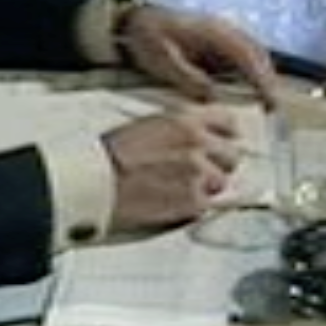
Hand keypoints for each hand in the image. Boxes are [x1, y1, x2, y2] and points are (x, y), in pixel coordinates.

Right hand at [103, 106, 242, 231]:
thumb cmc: (110, 156)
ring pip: (222, 182)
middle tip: (196, 173)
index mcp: (185, 119)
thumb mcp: (149, 125)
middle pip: (232, 155)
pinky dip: (193, 207)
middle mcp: (197, 142)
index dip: (225, 135)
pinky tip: (170, 202)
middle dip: (217, 165)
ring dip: (206, 188)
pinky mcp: (193, 200)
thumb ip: (181, 129)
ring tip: (177, 189)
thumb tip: (202, 137)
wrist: (94, 183)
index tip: (222, 143)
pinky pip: (206, 205)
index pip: (229, 121)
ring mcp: (198, 171)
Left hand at [119, 5, 278, 107]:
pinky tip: (246, 89)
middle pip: (257, 54)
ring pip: (252, 54)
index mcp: (213, 32)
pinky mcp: (216, 41)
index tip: (269, 99)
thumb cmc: (147, 37)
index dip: (261, 79)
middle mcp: (223, 30)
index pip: (246, 56)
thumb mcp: (163, 60)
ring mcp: (221, 34)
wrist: (135, 19)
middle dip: (268, 79)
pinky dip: (249, 71)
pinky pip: (240, 56)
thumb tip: (212, 95)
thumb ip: (188, 78)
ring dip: (261, 75)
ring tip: (264, 100)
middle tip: (272, 106)